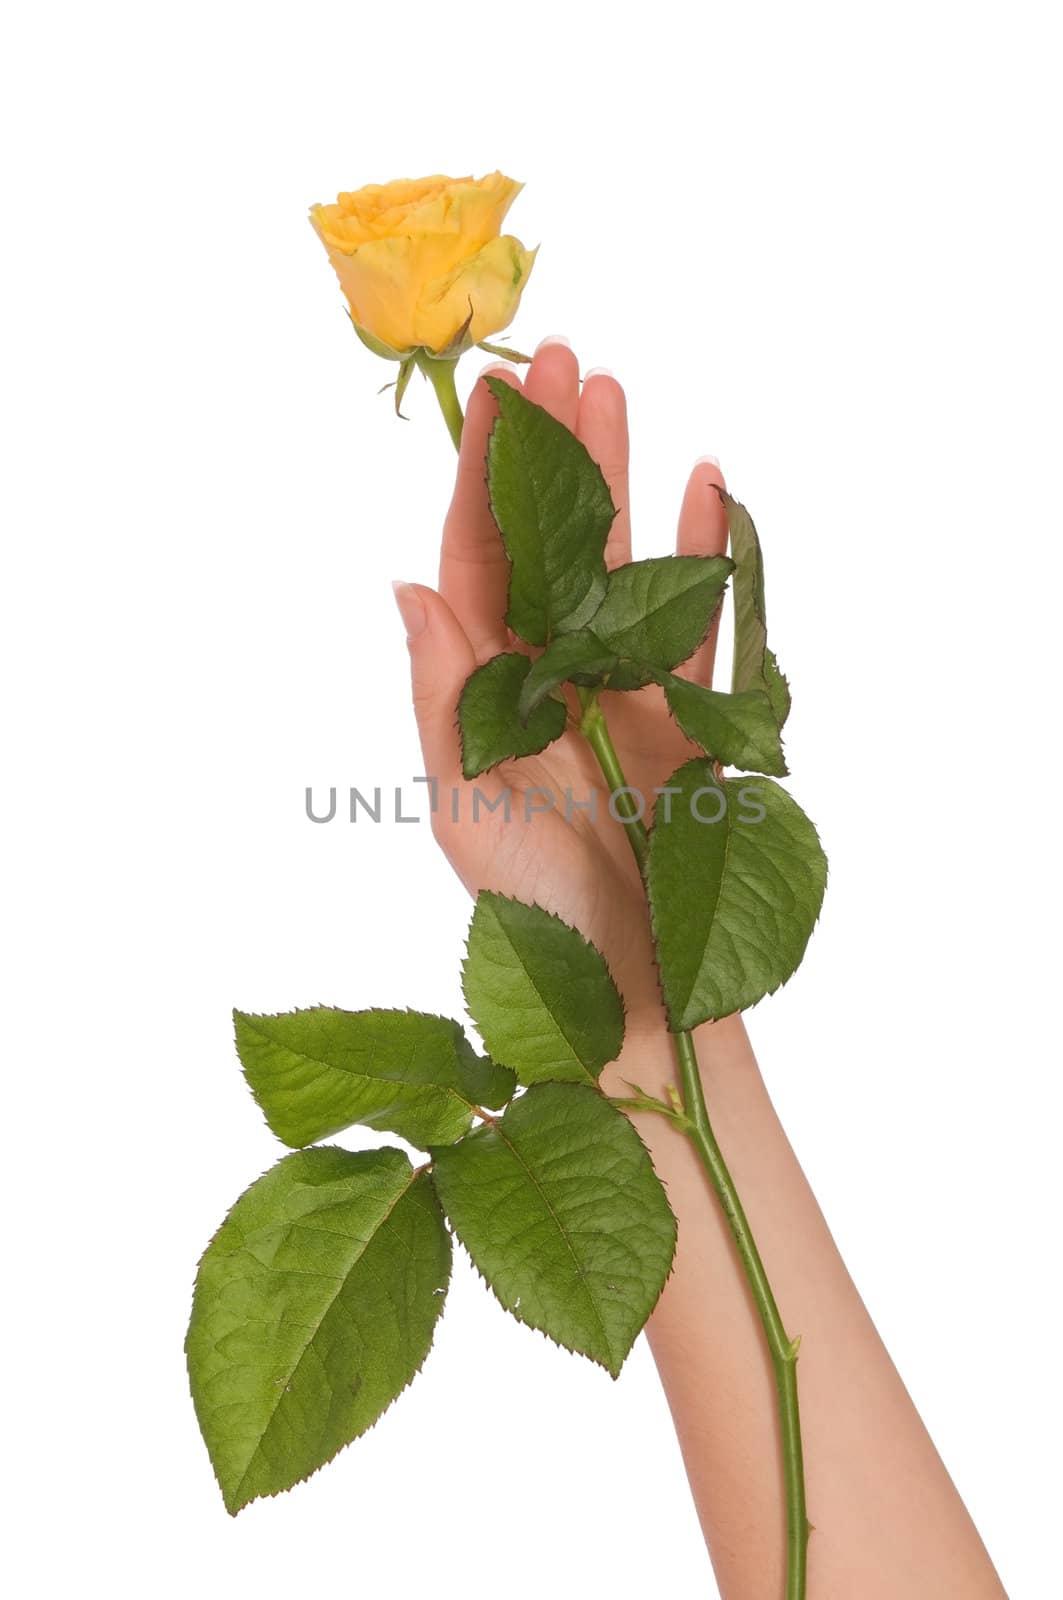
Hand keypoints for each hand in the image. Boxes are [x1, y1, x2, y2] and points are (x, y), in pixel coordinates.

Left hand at [393, 338, 728, 1028]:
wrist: (636, 991)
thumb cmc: (538, 914)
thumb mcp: (469, 802)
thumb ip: (444, 692)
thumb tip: (407, 585)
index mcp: (483, 692)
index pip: (476, 564)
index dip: (482, 482)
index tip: (490, 400)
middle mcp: (547, 677)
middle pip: (548, 545)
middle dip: (554, 453)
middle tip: (562, 358)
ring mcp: (619, 690)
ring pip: (620, 565)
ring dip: (623, 482)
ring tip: (621, 392)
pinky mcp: (685, 715)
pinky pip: (697, 621)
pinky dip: (704, 558)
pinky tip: (707, 487)